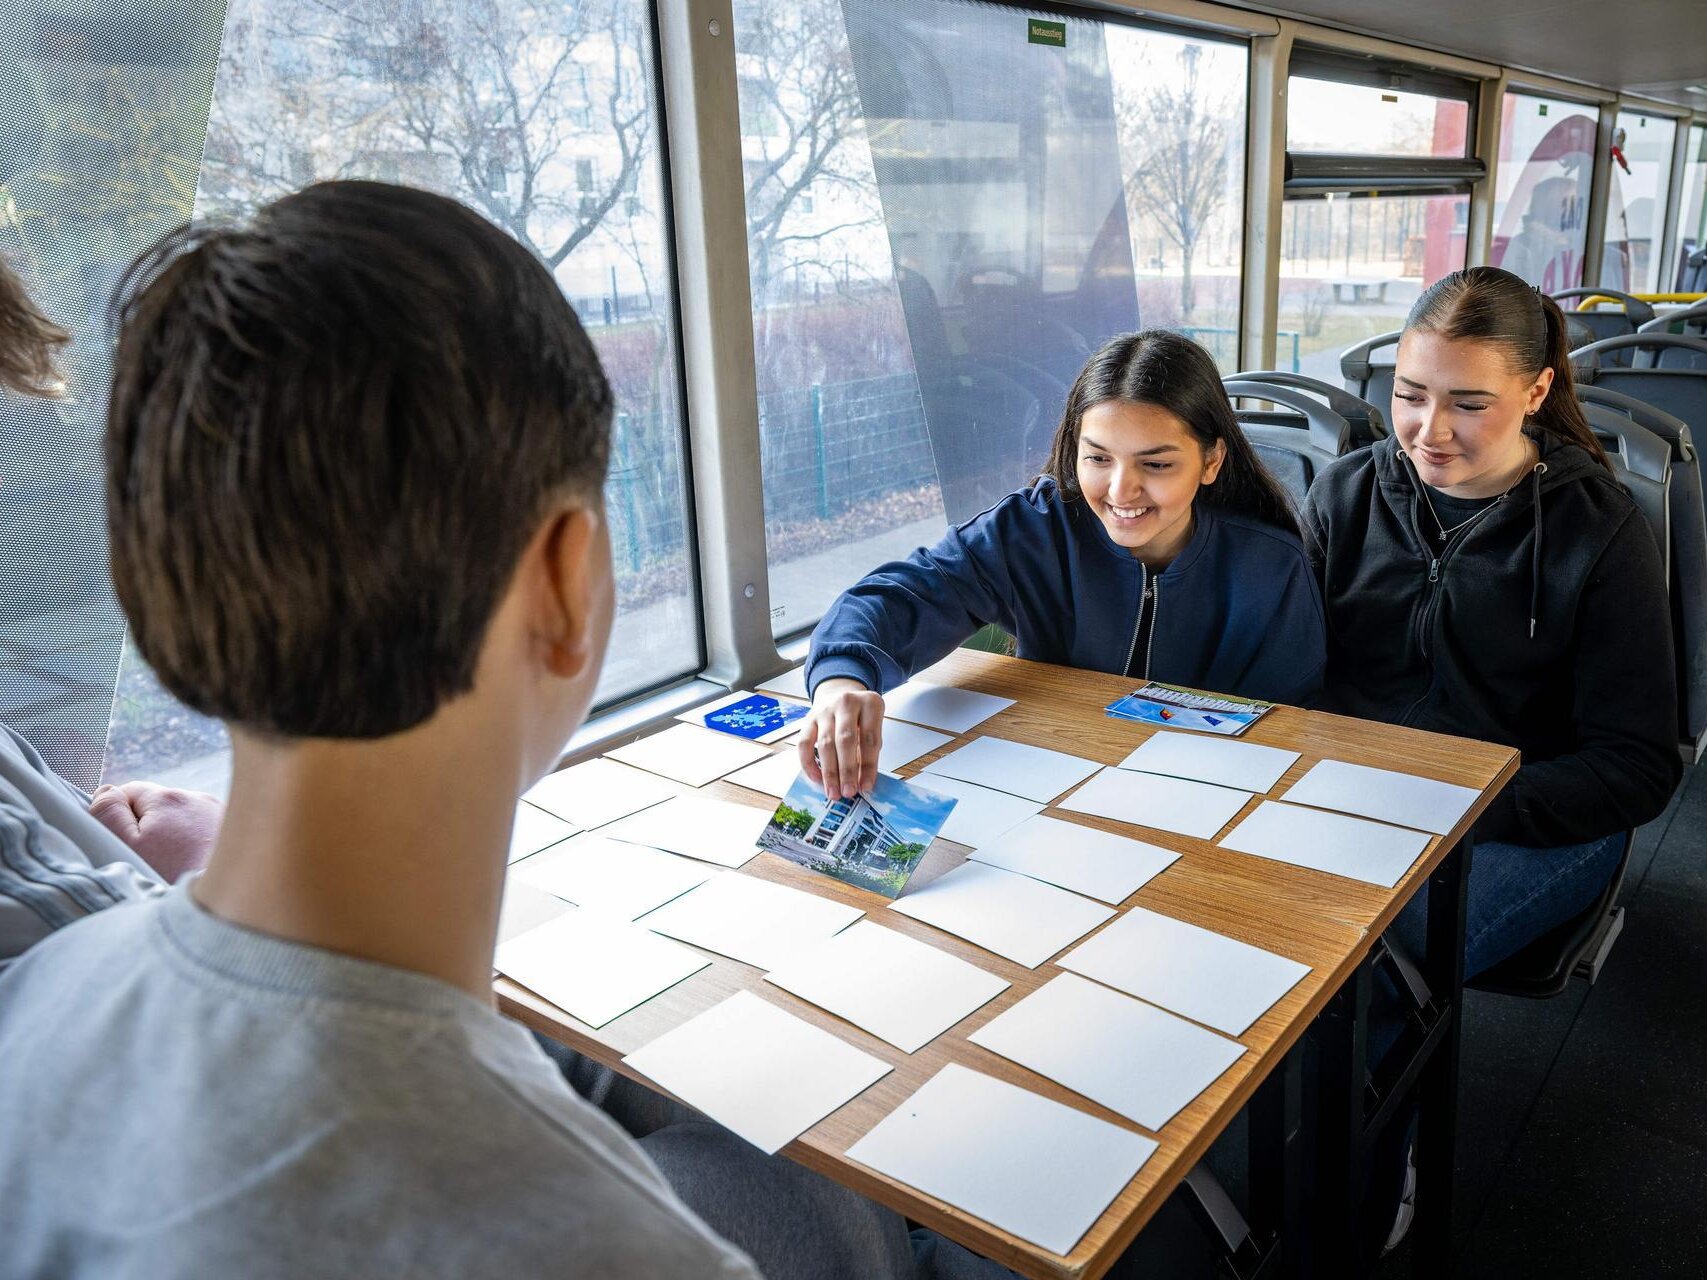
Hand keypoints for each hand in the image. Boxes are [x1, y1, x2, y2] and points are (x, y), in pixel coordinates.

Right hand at [89, 781, 223, 883]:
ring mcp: (220, 814)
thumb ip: (109, 812)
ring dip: (174, 836)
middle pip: (158, 806)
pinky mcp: (234, 830)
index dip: (121, 820)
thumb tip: (106, 791)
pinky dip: (197, 845)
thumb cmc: (168, 878)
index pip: (129, 792)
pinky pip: (204, 831)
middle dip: (150, 829)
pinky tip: (196, 865)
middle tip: (154, 860)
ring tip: (177, 865)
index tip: (129, 845)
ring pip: (182, 819)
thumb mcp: (124, 847)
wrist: (218, 905)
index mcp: (168, 798)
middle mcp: (199, 798)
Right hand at [798, 678, 884, 801]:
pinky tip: (816, 779)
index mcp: (870, 704)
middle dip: (847, 770)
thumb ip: (869, 749)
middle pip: (846, 741)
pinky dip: (809, 763)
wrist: (839, 692)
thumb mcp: (872, 725)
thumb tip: (862, 783)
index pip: (870, 739)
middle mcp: (846, 703)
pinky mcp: (808, 718)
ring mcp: (825, 710)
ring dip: (829, 772)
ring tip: (833, 792)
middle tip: (848, 792)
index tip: (867, 787)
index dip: (868, 766)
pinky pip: (804, 743)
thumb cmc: (859, 716)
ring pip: (825, 744)